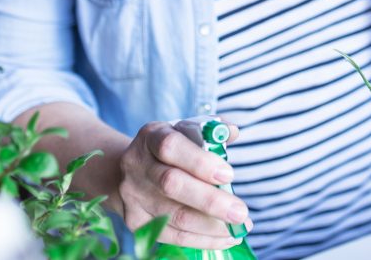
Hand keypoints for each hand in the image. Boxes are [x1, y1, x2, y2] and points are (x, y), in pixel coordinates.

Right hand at [118, 121, 250, 249]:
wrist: (130, 172)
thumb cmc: (172, 150)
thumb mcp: (187, 132)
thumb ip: (211, 131)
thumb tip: (232, 132)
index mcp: (152, 137)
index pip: (171, 147)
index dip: (200, 162)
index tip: (228, 175)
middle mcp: (137, 166)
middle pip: (172, 185)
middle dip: (210, 201)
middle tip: (240, 213)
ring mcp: (134, 196)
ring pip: (174, 216)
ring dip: (211, 226)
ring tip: (240, 227)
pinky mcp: (135, 221)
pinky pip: (172, 235)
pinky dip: (202, 239)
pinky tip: (225, 238)